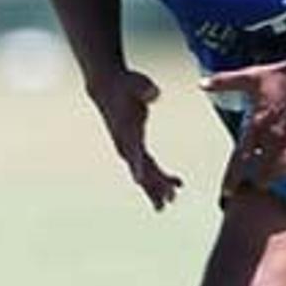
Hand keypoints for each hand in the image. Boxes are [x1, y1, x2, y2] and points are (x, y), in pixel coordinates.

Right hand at [87, 67, 183, 210]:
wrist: (107, 88)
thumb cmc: (124, 85)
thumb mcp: (136, 83)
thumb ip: (145, 89)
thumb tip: (154, 93)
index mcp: (126, 131)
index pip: (132, 151)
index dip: (137, 166)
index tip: (140, 181)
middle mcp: (125, 144)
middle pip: (141, 168)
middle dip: (154, 185)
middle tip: (169, 199)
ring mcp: (129, 148)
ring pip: (144, 173)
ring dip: (156, 188)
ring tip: (170, 203)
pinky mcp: (134, 148)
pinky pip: (148, 167)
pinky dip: (160, 178)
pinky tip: (177, 185)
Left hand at [200, 58, 285, 195]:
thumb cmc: (280, 75)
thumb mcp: (250, 77)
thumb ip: (223, 82)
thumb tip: (201, 84)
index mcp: (256, 124)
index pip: (240, 159)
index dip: (232, 179)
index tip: (227, 193)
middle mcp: (274, 136)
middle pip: (263, 172)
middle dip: (257, 181)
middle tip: (254, 184)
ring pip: (283, 170)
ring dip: (276, 177)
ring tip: (270, 179)